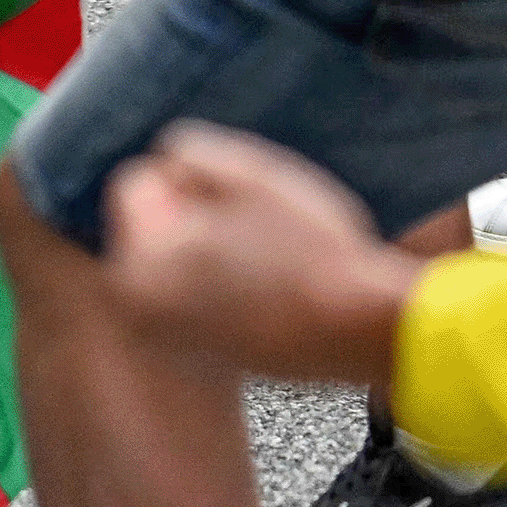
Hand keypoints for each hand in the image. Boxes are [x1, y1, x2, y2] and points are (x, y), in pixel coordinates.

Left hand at [102, 124, 421, 383]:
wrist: (369, 331)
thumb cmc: (313, 251)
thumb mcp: (249, 173)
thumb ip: (190, 153)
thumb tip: (166, 159)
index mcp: (141, 261)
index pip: (137, 184)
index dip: (188, 175)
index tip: (233, 195)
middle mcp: (146, 308)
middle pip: (155, 224)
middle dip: (191, 212)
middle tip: (251, 223)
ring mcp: (179, 337)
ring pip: (181, 259)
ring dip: (210, 247)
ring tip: (269, 254)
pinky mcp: (214, 353)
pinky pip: (205, 295)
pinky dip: (229, 282)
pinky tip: (276, 282)